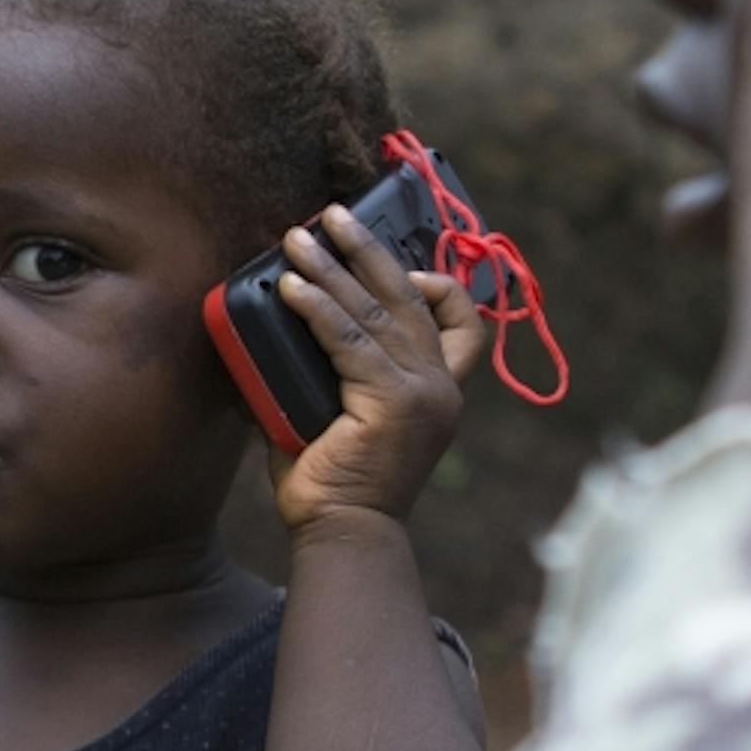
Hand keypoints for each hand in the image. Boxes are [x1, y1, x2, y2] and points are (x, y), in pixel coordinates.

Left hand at [265, 207, 489, 535]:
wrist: (343, 535)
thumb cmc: (335, 484)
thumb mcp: (345, 415)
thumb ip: (337, 373)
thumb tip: (284, 326)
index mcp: (439, 392)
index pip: (465, 327)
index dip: (440, 286)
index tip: (400, 264)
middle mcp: (440, 389)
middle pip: (413, 298)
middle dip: (368, 250)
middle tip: (331, 215)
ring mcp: (421, 395)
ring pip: (376, 311)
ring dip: (331, 268)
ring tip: (295, 239)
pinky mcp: (392, 404)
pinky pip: (348, 340)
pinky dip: (316, 309)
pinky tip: (288, 289)